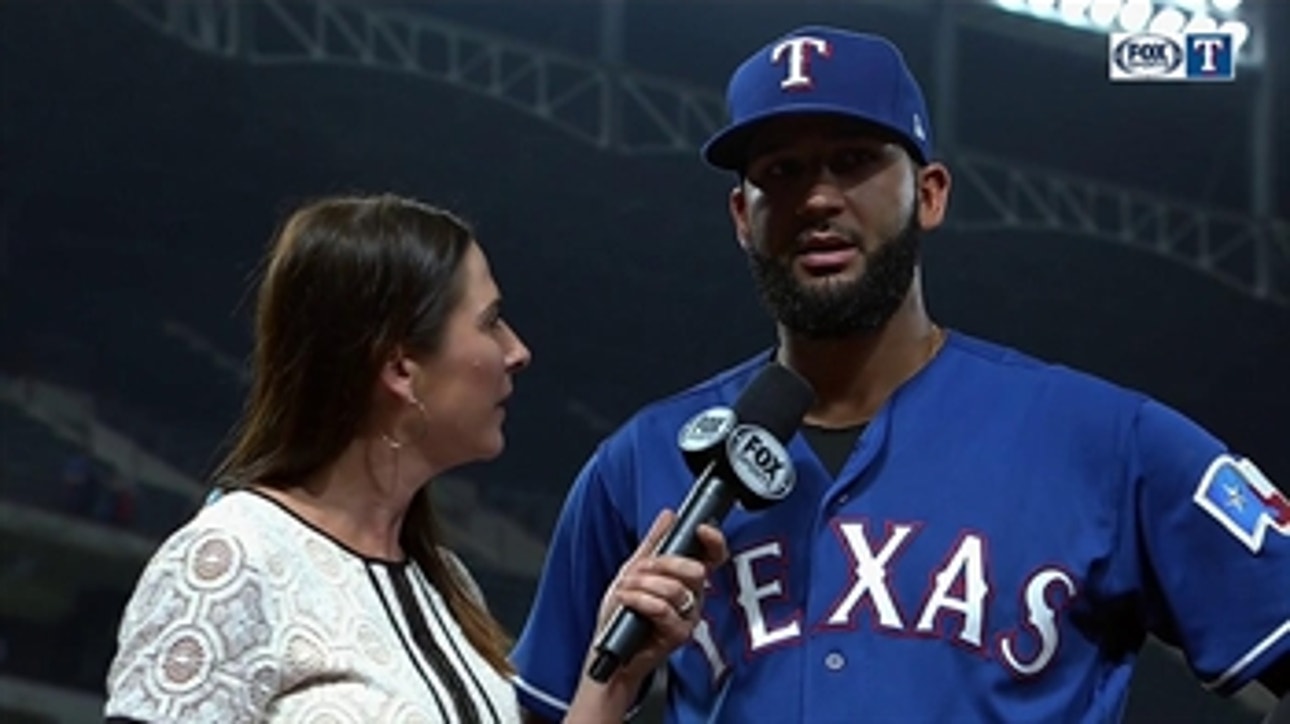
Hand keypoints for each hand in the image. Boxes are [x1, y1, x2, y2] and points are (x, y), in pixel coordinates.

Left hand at [591, 509, 728, 685]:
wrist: (609, 648)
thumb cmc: (623, 613)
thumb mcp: (633, 570)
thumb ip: (653, 543)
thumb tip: (669, 515)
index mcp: (686, 579)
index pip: (712, 557)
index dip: (713, 542)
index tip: (700, 529)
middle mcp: (693, 597)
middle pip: (696, 570)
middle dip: (663, 563)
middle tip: (640, 569)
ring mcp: (689, 617)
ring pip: (675, 589)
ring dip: (643, 584)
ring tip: (625, 588)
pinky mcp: (679, 635)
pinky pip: (663, 609)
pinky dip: (639, 599)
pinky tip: (626, 599)